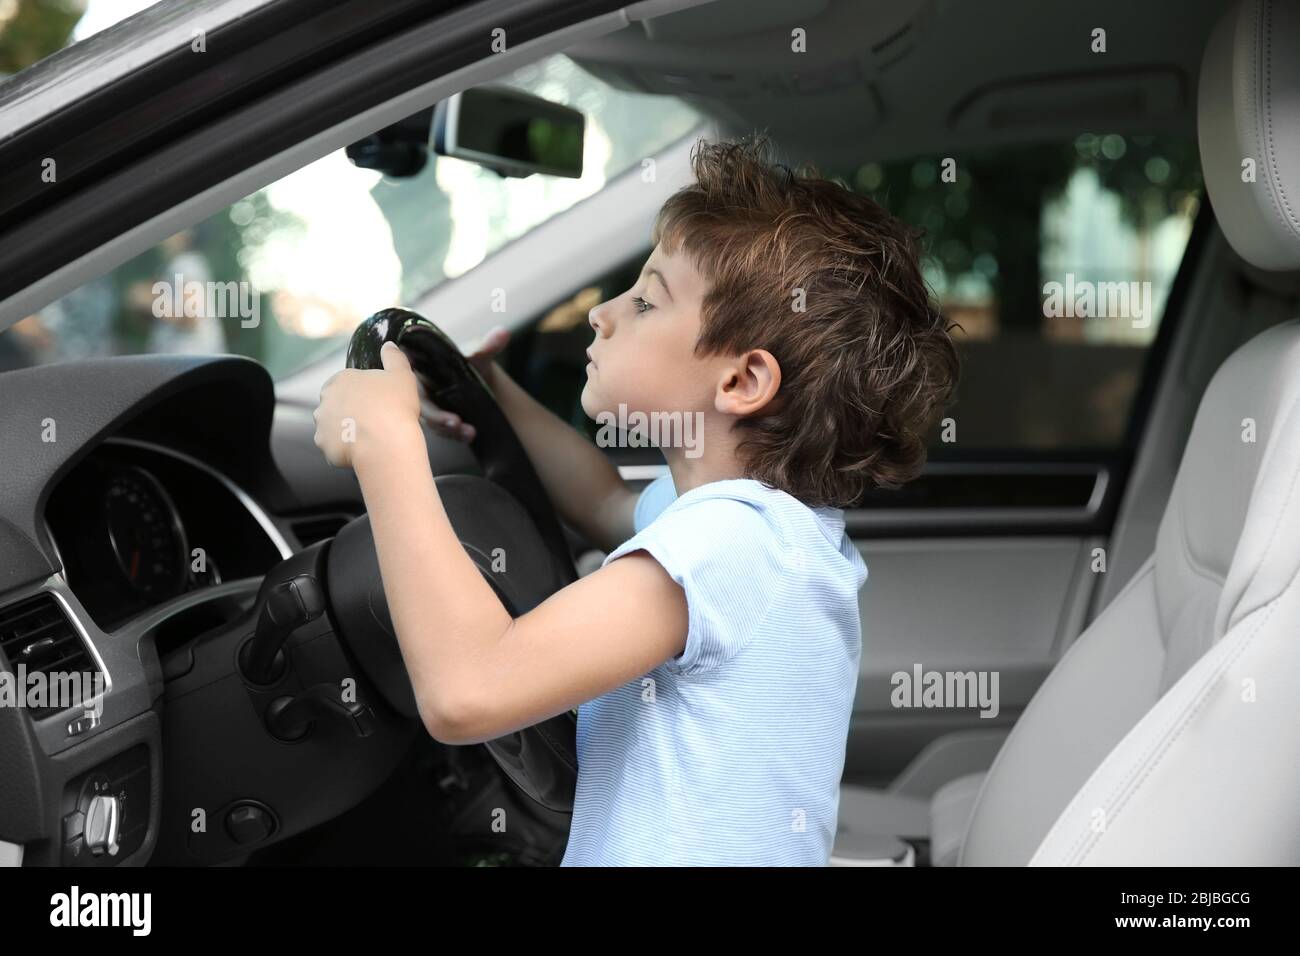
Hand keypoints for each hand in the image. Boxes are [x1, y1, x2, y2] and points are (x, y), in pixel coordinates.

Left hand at [313, 341, 421, 468]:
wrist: (386, 443)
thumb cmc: (395, 407)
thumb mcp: (402, 376)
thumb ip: (394, 358)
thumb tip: (388, 345)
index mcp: (341, 379)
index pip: (344, 383)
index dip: (359, 393)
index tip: (373, 402)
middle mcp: (325, 400)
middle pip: (335, 404)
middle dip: (348, 411)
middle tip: (371, 420)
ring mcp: (322, 423)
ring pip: (332, 426)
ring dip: (344, 430)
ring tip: (367, 437)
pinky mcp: (324, 444)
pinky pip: (333, 446)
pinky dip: (344, 448)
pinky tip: (362, 449)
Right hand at [416, 326, 509, 442]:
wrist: (482, 382)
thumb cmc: (472, 365)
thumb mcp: (478, 356)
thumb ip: (488, 346)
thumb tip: (503, 333)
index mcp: (420, 370)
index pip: (408, 379)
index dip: (411, 388)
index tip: (425, 393)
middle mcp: (421, 391)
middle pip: (421, 406)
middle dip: (437, 417)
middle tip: (454, 422)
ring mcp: (430, 409)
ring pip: (433, 422)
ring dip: (449, 429)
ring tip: (468, 432)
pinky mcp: (440, 423)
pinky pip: (444, 432)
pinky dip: (457, 435)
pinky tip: (469, 436)